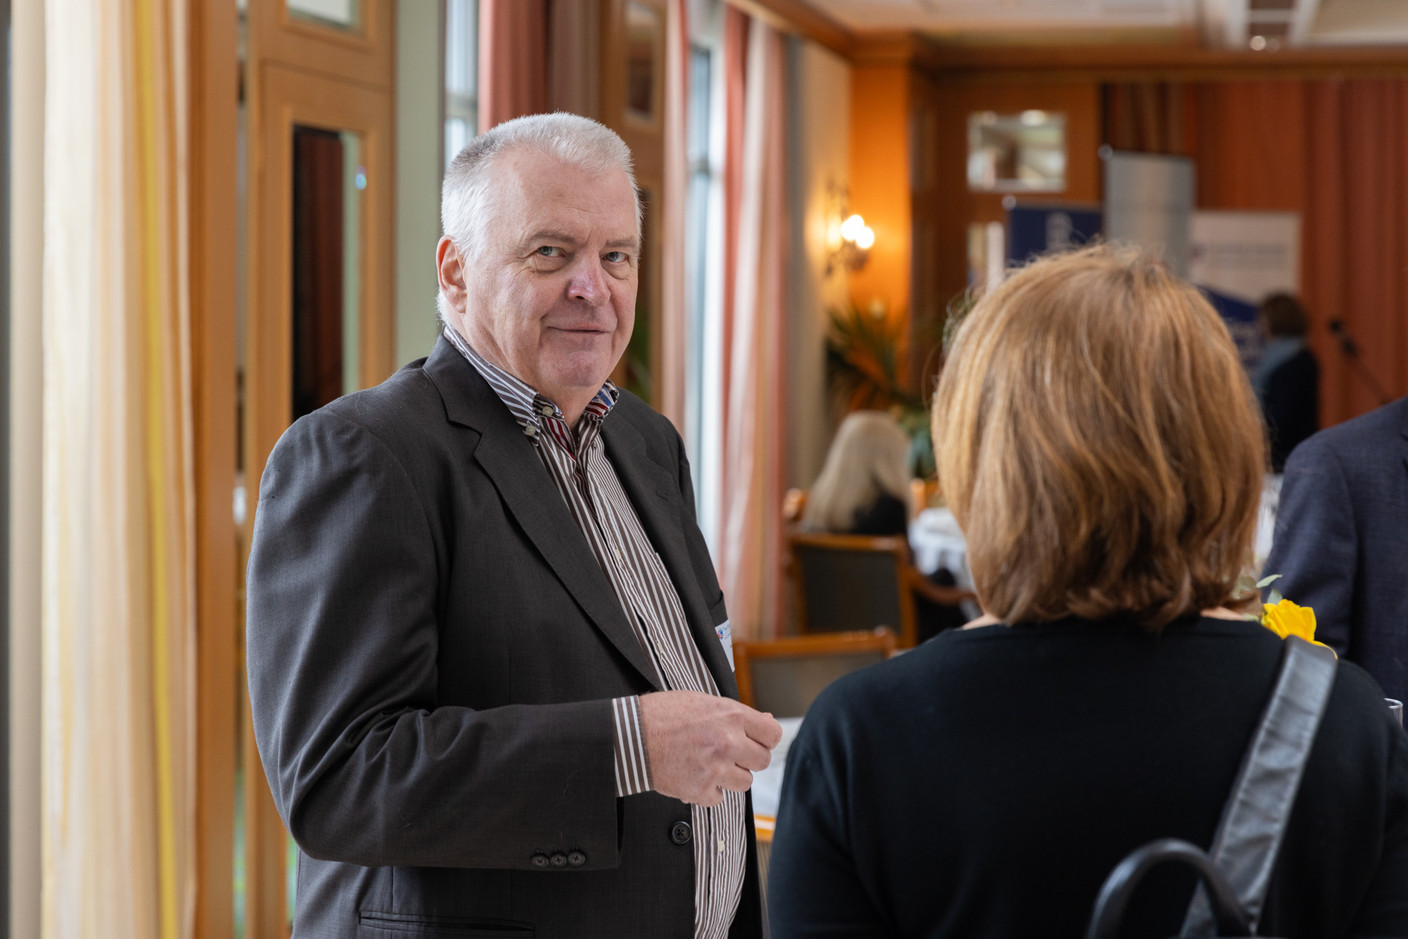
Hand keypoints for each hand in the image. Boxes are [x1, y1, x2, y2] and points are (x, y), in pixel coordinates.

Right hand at [638, 690, 783, 806]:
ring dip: (730, 776)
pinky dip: (709, 790)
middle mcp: (727, 742)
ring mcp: (715, 768)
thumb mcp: (705, 702)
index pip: (773, 735)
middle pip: (762, 761)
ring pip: (745, 782)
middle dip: (749, 758)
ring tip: (710, 763)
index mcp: (731, 716)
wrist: (631, 736)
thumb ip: (737, 715)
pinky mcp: (700, 789)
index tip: (758, 741)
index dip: (766, 739)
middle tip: (731, 753)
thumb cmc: (664, 714)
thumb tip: (768, 722)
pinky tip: (695, 775)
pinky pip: (720, 798)